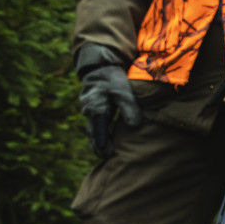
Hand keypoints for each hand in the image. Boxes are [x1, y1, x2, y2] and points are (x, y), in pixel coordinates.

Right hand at [76, 43, 141, 158]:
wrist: (100, 65)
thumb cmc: (112, 78)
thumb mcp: (123, 91)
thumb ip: (129, 107)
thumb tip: (134, 125)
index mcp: (96, 107)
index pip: (98, 130)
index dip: (102, 143)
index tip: (106, 154)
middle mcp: (90, 110)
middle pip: (93, 133)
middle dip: (98, 146)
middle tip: (106, 158)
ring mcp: (90, 109)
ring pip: (92, 129)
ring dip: (97, 142)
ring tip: (104, 155)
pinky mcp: (95, 108)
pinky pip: (95, 125)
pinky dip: (98, 134)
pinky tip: (104, 141)